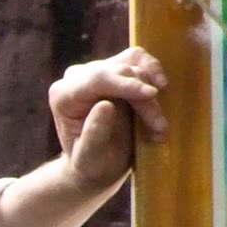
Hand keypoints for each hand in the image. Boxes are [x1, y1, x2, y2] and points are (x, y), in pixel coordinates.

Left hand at [48, 46, 166, 190]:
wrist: (99, 165)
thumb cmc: (91, 165)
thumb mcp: (90, 159)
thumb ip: (94, 134)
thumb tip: (105, 105)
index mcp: (63, 96)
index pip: (97, 79)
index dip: (126, 84)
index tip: (151, 95)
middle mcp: (78, 77)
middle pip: (120, 72)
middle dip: (144, 99)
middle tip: (159, 128)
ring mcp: (98, 70)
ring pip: (133, 64)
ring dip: (153, 90)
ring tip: (158, 126)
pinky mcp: (117, 69)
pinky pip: (140, 61)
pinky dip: (154, 77)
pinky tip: (162, 94)